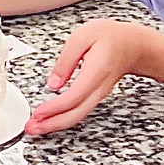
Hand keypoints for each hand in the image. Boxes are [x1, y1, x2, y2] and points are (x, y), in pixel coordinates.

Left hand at [24, 18, 147, 136]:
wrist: (132, 45)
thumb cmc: (109, 37)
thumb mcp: (83, 36)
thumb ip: (67, 59)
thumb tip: (53, 83)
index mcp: (96, 71)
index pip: (74, 96)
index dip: (55, 107)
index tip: (38, 113)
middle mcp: (99, 88)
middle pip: (76, 114)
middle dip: (52, 124)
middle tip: (31, 128)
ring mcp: (98, 95)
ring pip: (78, 116)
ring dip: (56, 125)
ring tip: (36, 127)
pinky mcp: (95, 96)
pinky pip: (79, 111)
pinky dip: (63, 118)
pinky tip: (51, 119)